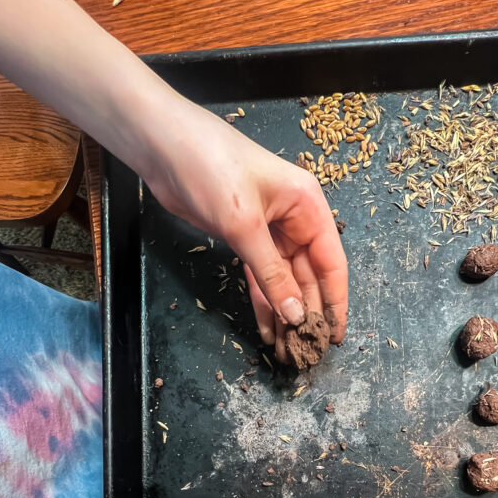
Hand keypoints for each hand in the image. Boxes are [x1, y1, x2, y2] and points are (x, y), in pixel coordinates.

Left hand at [142, 94, 347, 348]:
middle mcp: (293, 219)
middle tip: (305, 352)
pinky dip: (263, 301)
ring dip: (284, 313)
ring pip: (283, 280)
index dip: (336, 301)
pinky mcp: (242, 238)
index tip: (336, 336)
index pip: (331, 262)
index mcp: (307, 206)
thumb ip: (271, 274)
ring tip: (286, 349)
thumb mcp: (245, 225)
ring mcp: (268, 230)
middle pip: (308, 276)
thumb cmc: (210, 170)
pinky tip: (267, 329)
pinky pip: (260, 276)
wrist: (161, 145)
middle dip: (307, 313)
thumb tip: (296, 315)